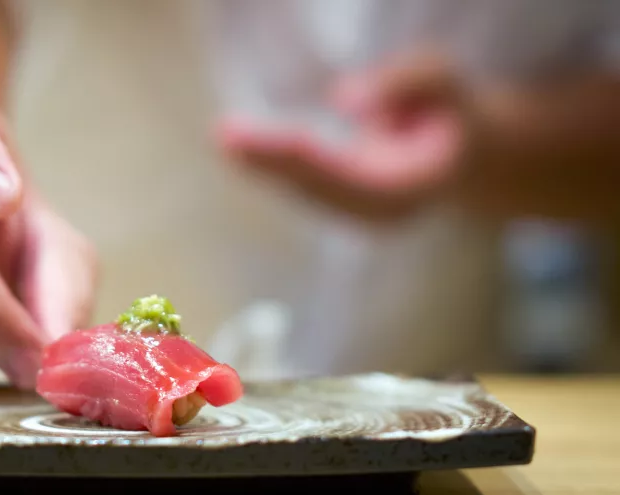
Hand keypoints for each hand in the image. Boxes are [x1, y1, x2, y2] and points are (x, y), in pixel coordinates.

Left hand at [221, 55, 476, 221]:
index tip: (279, 137)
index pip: (352, 176)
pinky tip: (239, 146)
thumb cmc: (453, 107)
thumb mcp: (441, 79)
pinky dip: (272, 166)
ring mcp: (365, 216)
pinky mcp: (346, 207)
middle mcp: (386, 212)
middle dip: (273, 162)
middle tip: (227, 137)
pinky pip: (305, 186)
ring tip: (226, 137)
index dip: (310, 158)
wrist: (467, 152)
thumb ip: (402, 83)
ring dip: (263, 165)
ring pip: (307, 191)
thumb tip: (340, 100)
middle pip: (320, 187)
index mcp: (415, 187)